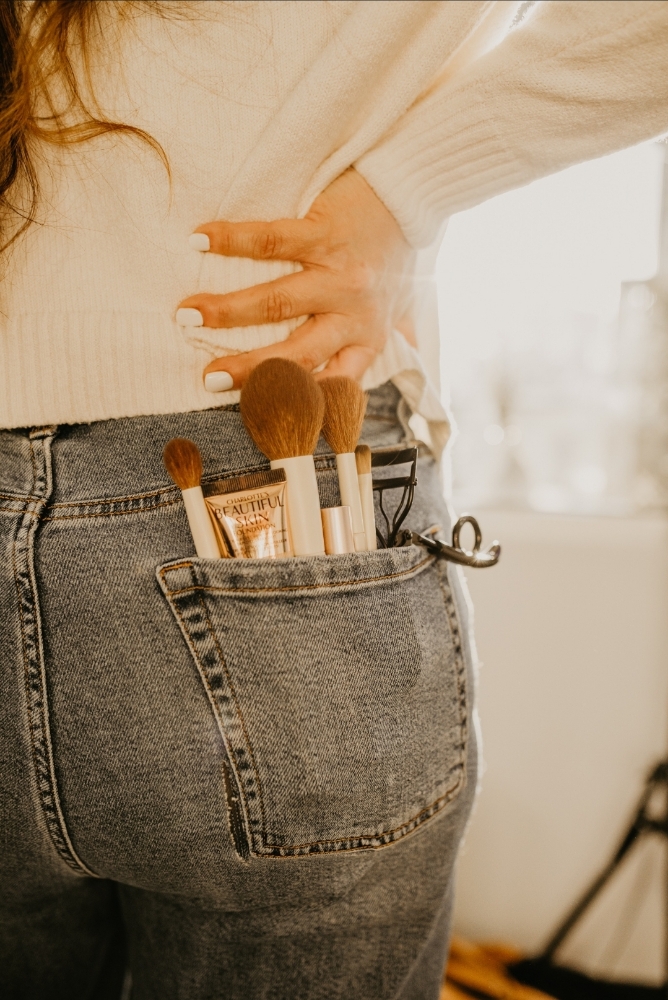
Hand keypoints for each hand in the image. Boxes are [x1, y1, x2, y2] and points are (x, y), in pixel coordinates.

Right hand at [176, 168, 415, 389]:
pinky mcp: (324, 232)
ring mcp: (337, 274)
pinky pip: (272, 240)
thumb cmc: (397, 257)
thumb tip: (363, 386)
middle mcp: (352, 314)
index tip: (255, 412)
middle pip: (295, 352)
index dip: (294, 401)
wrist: (415, 193)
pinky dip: (232, 240)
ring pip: (277, 301)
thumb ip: (379, 346)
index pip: (331, 383)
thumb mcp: (397, 311)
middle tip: (208, 377)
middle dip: (248, 369)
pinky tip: (199, 241)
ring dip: (228, 310)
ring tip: (188, 314)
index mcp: (367, 339)